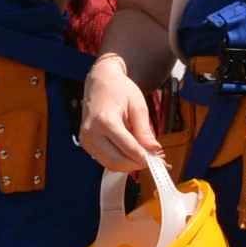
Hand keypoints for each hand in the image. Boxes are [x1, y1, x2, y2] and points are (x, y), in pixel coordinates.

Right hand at [76, 58, 161, 174]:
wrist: (100, 81)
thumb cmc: (119, 89)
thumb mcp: (138, 106)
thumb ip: (145, 131)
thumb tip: (153, 150)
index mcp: (105, 121)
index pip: (128, 149)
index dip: (145, 158)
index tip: (159, 160)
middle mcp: (91, 133)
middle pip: (117, 162)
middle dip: (137, 164)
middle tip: (153, 159)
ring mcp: (86, 140)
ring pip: (111, 165)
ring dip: (129, 164)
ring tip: (143, 154)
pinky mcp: (86, 144)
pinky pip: (106, 160)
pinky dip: (120, 160)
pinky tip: (131, 152)